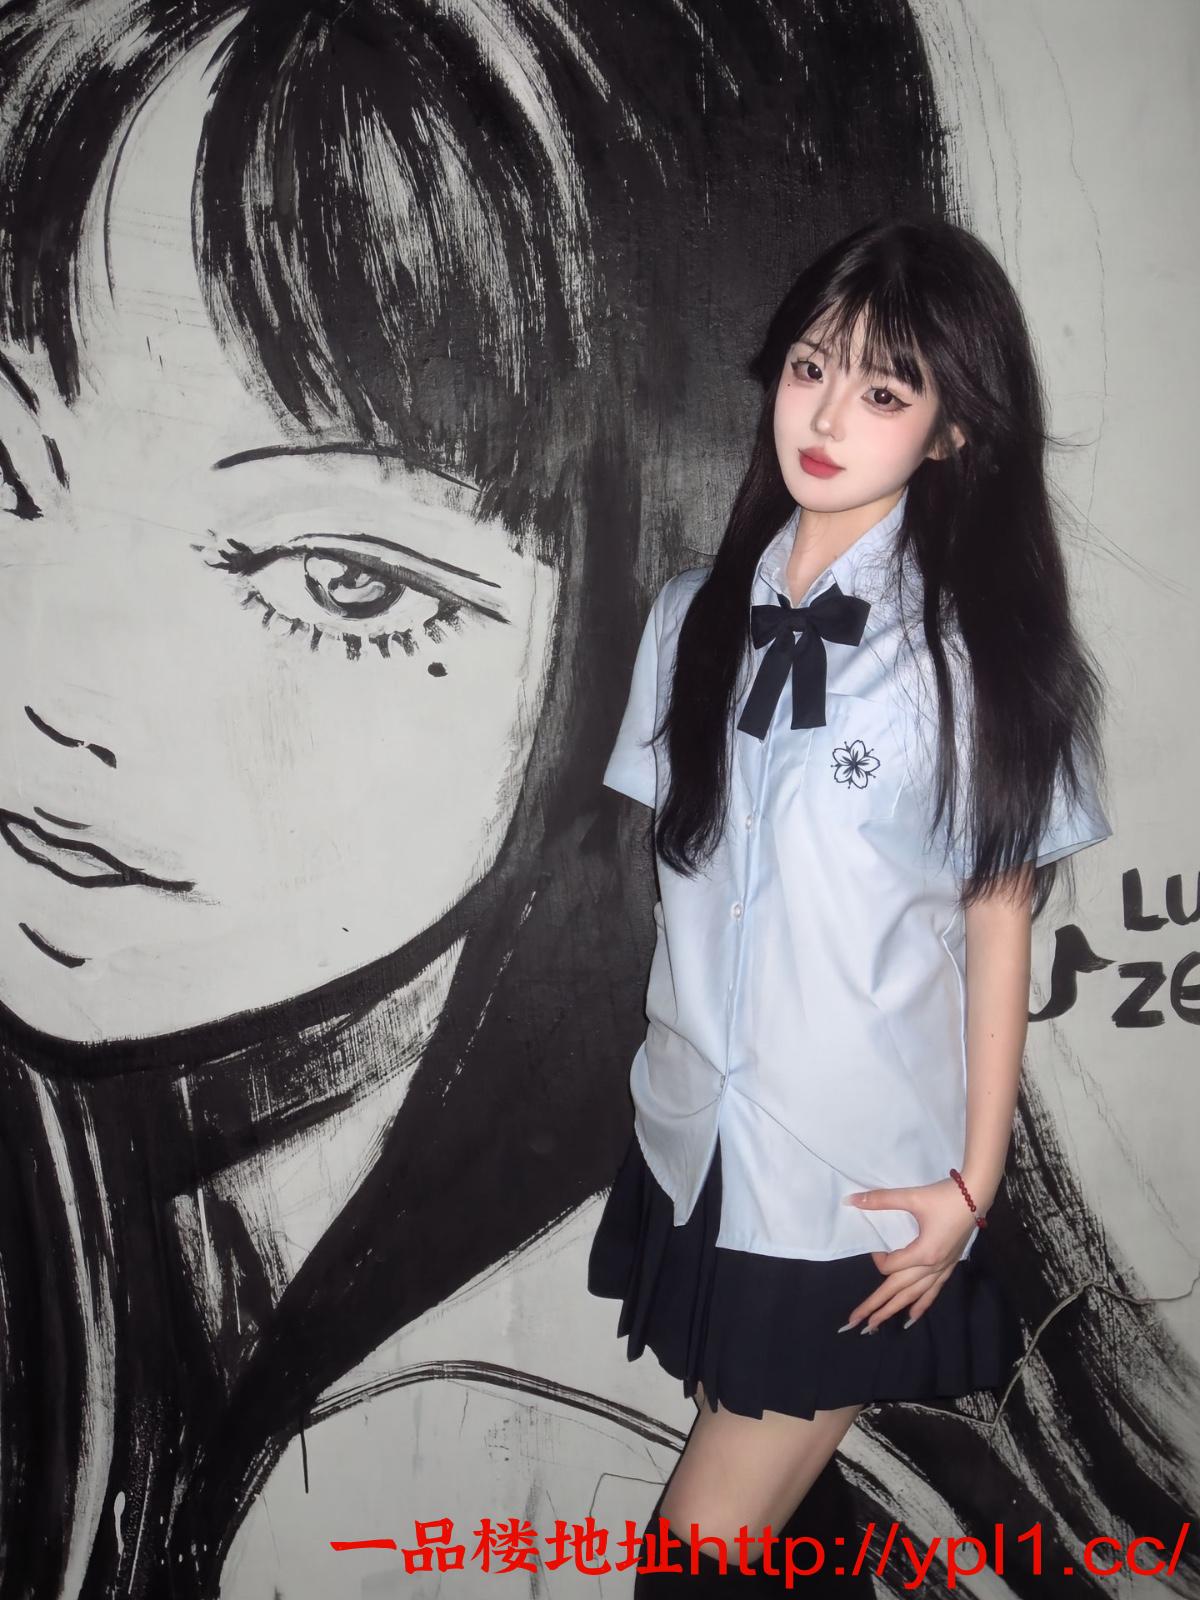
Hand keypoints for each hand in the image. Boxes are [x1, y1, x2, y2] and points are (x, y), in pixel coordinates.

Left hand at [840, 1178, 977, 1331]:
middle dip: (877, 1307)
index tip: (876, 1247)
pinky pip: (933, 1291)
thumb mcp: (912, 1197)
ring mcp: (943, 1268)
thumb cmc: (944, 1197)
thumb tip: (851, 1200)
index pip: (891, 1266)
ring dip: (894, 1310)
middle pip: (899, 1290)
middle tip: (856, 1323)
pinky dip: (922, 1305)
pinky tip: (912, 1318)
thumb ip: (881, 1200)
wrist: (976, 1194)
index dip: (878, 1259)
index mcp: (924, 1253)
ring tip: (877, 1326)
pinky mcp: (950, 1265)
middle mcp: (933, 1266)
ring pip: (915, 1295)